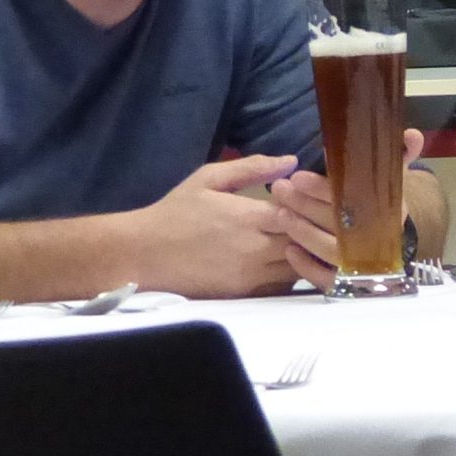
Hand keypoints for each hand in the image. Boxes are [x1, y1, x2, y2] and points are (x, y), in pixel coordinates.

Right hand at [136, 153, 303, 297]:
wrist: (143, 253)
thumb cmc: (176, 212)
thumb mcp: (208, 179)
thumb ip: (251, 168)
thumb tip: (291, 161)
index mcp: (247, 217)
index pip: (298, 213)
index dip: (308, 206)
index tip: (306, 198)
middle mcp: (254, 249)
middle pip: (304, 242)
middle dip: (312, 230)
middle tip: (312, 219)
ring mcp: (251, 276)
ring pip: (299, 266)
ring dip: (305, 253)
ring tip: (302, 238)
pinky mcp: (245, 294)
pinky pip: (283, 287)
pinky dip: (291, 274)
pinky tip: (287, 260)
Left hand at [268, 129, 424, 288]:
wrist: (392, 245)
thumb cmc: (381, 204)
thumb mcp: (392, 177)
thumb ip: (399, 155)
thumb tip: (413, 133)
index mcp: (391, 210)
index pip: (354, 199)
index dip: (325, 188)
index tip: (298, 176)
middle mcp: (379, 239)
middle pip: (339, 224)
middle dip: (305, 206)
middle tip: (280, 190)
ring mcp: (364, 264)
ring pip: (331, 251)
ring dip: (303, 232)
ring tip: (281, 214)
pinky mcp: (349, 284)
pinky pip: (327, 280)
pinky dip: (308, 267)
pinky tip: (290, 251)